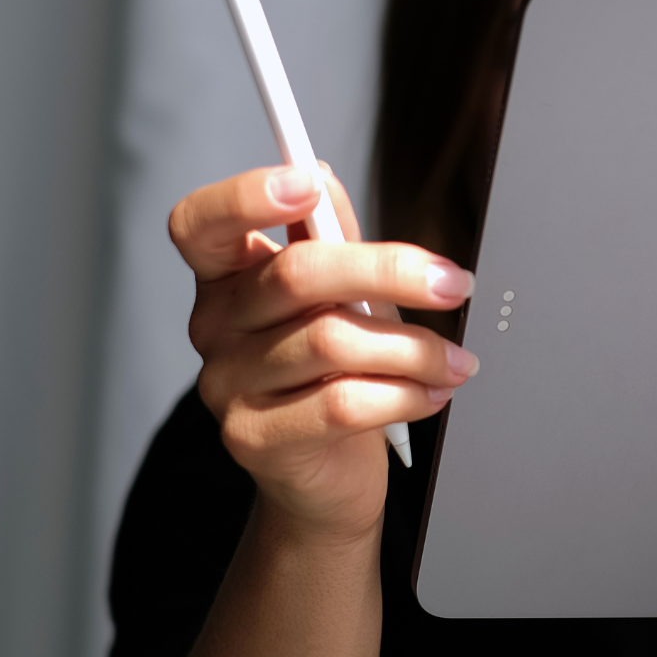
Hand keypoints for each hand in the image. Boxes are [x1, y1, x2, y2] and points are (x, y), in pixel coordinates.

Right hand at [169, 164, 478, 543]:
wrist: (326, 477)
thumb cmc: (336, 373)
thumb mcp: (338, 296)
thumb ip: (330, 238)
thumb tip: (321, 179)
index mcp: (226, 277)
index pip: (200, 223)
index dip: (244, 196)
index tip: (308, 183)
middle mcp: (213, 326)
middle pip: (295, 274)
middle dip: (390, 271)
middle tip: (454, 283)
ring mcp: (225, 385)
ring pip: (331, 341)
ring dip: (414, 348)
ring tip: (456, 360)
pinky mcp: (254, 439)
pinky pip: (343, 403)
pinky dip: (404, 394)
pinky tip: (433, 393)